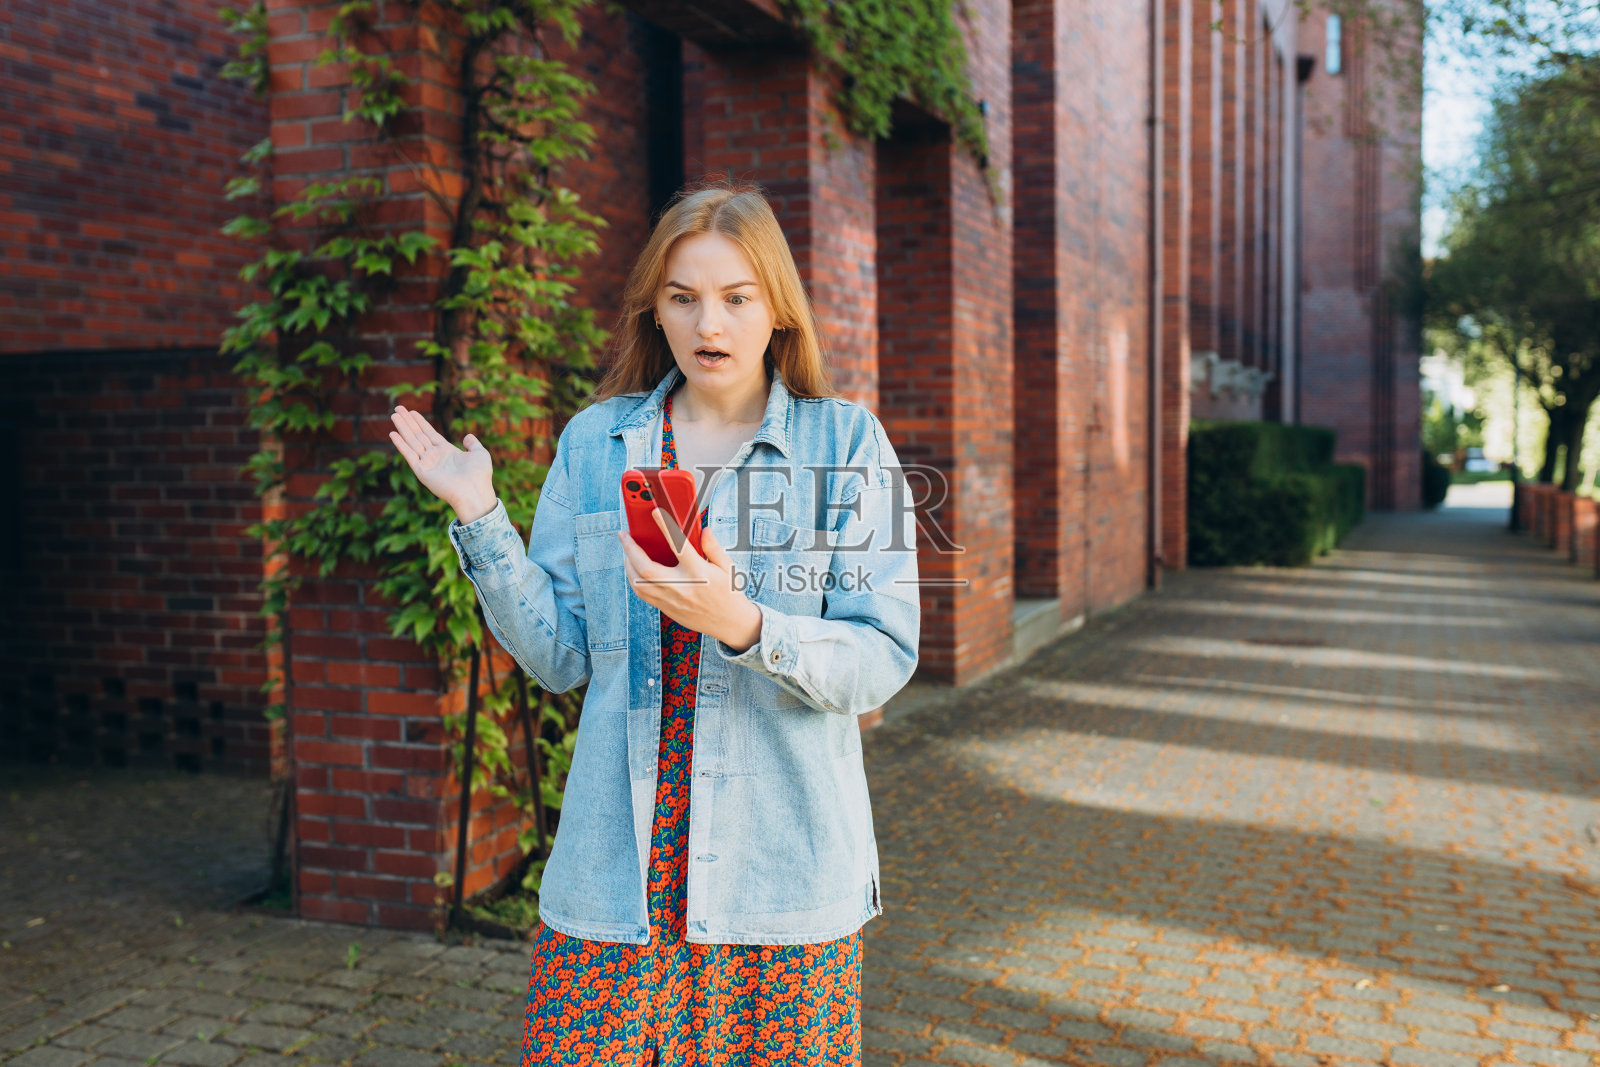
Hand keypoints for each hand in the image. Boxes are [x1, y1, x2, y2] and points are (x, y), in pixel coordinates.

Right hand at [387, 405, 496, 522]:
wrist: (475, 492)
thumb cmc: (480, 475)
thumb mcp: (480, 454)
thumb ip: (473, 444)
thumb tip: (468, 436)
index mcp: (448, 452)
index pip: (430, 433)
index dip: (421, 422)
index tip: (412, 411)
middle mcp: (435, 457)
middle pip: (418, 435)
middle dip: (408, 421)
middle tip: (398, 408)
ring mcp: (428, 464)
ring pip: (412, 441)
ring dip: (402, 428)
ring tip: (394, 415)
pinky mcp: (422, 471)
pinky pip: (409, 455)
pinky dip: (401, 444)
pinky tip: (393, 434)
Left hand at [617, 509, 762, 650]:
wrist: (730, 624)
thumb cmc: (729, 594)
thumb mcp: (727, 567)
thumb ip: (713, 547)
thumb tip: (704, 529)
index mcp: (699, 574)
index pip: (679, 546)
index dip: (666, 527)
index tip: (655, 512)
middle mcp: (682, 587)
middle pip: (646, 569)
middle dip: (630, 550)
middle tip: (624, 535)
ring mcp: (671, 600)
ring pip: (638, 583)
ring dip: (628, 565)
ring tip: (627, 550)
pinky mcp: (666, 609)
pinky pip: (642, 594)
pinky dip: (634, 579)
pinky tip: (634, 569)